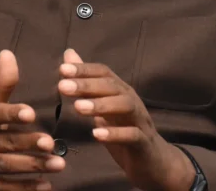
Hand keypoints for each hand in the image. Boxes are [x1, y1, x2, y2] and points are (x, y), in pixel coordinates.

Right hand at [0, 50, 65, 190]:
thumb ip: (1, 83)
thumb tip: (8, 53)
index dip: (10, 114)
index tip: (31, 112)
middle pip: (4, 143)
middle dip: (28, 144)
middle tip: (51, 142)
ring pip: (6, 167)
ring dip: (32, 166)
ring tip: (58, 164)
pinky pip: (5, 188)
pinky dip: (25, 189)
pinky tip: (47, 186)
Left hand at [58, 49, 195, 190]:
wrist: (153, 161)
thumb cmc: (124, 130)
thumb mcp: (103, 106)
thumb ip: (86, 82)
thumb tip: (68, 54)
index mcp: (120, 91)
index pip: (104, 73)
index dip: (85, 69)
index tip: (62, 69)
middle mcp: (132, 100)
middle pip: (112, 87)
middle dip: (87, 85)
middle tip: (63, 86)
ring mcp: (140, 121)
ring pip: (125, 106)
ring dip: (101, 105)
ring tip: (78, 108)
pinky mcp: (144, 142)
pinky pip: (132, 135)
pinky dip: (115, 133)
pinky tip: (96, 134)